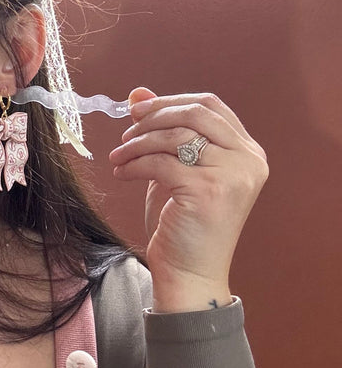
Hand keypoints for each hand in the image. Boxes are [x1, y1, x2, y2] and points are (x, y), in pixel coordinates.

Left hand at [108, 87, 268, 311]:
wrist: (190, 274)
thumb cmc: (184, 222)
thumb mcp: (175, 168)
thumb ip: (164, 129)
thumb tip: (137, 93)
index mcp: (248, 151)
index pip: (210, 106)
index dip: (171, 101)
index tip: (138, 109)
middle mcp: (248, 160)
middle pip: (195, 113)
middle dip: (154, 117)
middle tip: (126, 131)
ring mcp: (232, 175)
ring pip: (175, 136)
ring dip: (138, 143)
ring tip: (119, 157)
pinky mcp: (208, 191)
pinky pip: (161, 162)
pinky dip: (135, 164)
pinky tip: (122, 173)